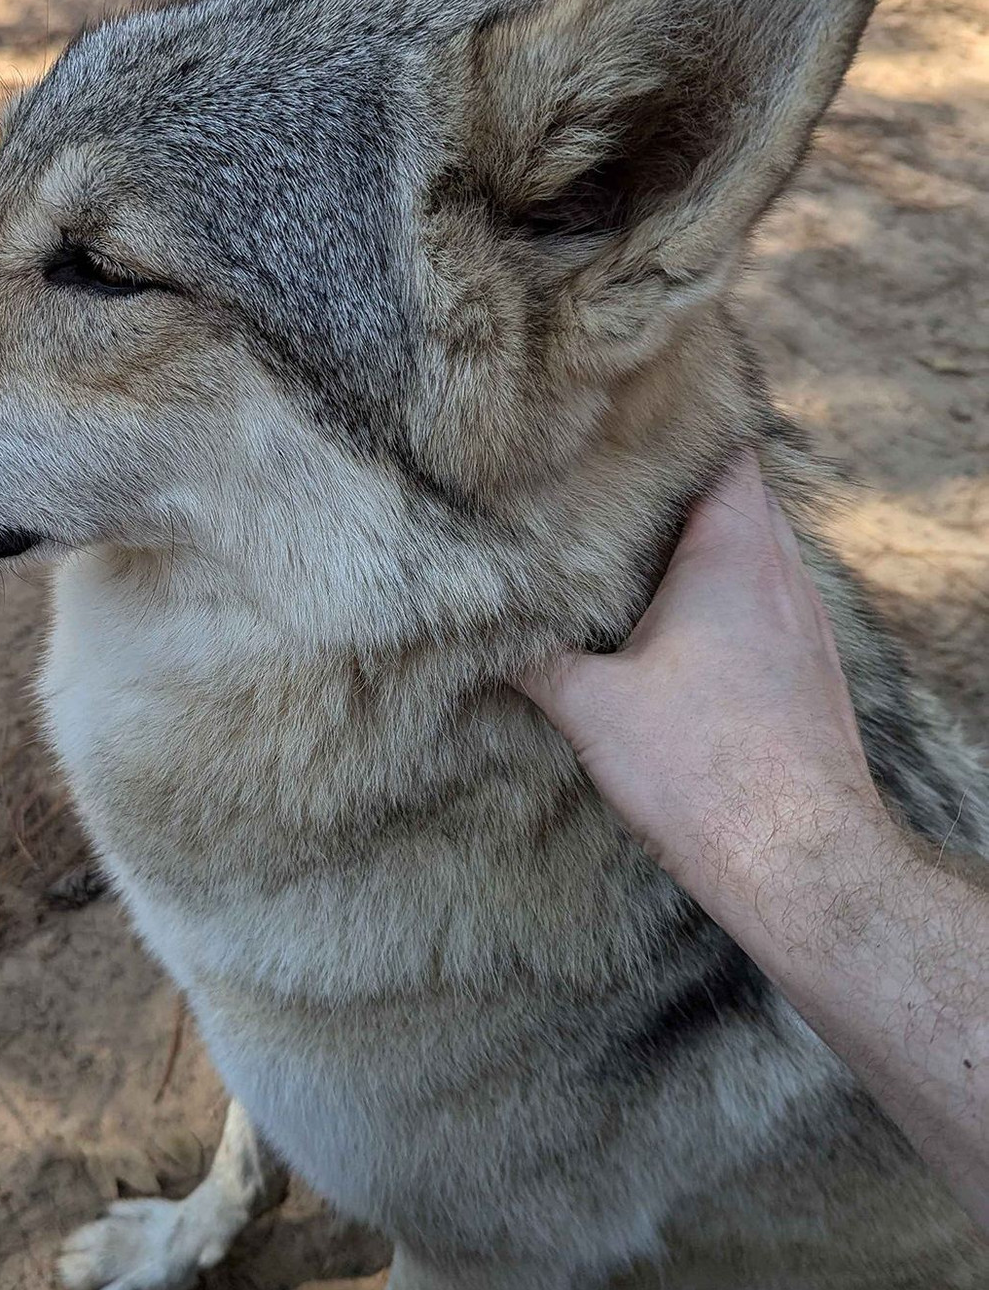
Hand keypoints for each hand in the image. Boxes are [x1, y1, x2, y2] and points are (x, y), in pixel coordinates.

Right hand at [520, 449, 890, 904]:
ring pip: (759, 555)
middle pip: (740, 499)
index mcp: (735, 557)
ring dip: (707, 548)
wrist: (802, 863)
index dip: (680, 429)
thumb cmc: (705, 774)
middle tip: (615, 487)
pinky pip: (770, 607)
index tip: (627, 425)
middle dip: (680, 489)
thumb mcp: (591, 708)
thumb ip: (534, 657)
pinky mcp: (812, 675)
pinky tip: (684, 634)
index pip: (726, 452)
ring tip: (639, 553)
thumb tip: (477, 626)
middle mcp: (783, 578)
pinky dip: (729, 600)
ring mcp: (807, 628)